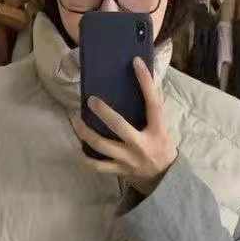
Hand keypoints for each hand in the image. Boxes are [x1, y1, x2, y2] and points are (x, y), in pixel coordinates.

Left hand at [71, 57, 177, 194]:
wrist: (164, 177)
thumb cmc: (161, 146)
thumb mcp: (162, 127)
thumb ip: (153, 107)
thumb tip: (147, 77)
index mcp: (157, 130)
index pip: (152, 103)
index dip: (145, 82)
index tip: (135, 63)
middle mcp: (141, 145)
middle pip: (119, 126)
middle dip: (103, 112)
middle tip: (90, 100)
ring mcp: (128, 160)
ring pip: (102, 146)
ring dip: (85, 132)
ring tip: (75, 120)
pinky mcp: (119, 170)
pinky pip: (97, 166)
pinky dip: (85, 157)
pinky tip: (78, 145)